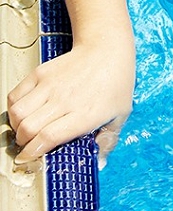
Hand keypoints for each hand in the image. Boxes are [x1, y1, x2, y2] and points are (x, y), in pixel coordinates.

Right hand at [7, 37, 134, 167]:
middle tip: (29, 145)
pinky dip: (13, 107)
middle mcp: (64, 100)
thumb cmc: (116, 80)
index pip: (48, 137)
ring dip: (17, 126)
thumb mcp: (121, 114)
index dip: (32, 153)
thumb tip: (99, 164)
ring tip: (26, 129)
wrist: (107, 47)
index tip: (28, 160)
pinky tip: (24, 112)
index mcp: (84, 113)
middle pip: (28, 128)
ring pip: (18, 113)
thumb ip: (108, 141)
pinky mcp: (41, 73)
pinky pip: (15, 94)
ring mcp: (51, 85)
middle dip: (24, 144)